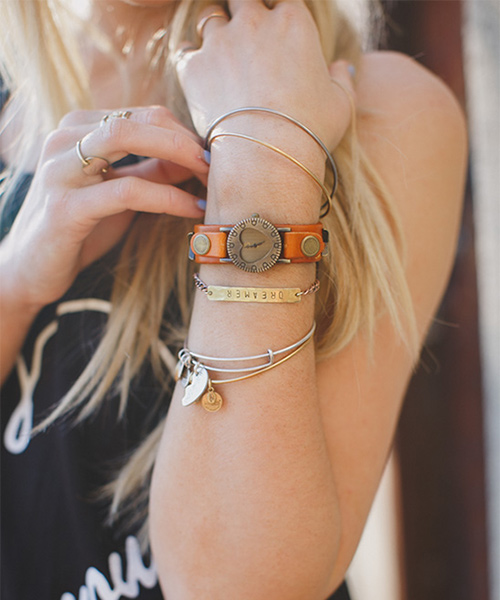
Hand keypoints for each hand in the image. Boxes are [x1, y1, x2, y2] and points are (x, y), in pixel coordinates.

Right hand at [0, 106, 208, 310]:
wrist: (31, 270)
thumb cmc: (80, 228)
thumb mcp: (120, 192)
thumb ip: (151, 171)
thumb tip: (194, 158)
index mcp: (78, 130)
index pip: (142, 114)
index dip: (184, 132)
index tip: (212, 156)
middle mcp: (64, 139)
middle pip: (138, 117)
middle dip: (185, 138)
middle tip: (216, 164)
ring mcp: (60, 169)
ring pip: (125, 137)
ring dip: (179, 156)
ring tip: (209, 181)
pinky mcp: (65, 206)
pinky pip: (127, 190)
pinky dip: (168, 197)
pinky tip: (192, 209)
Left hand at [176, 0, 354, 148]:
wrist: (267, 156)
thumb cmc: (310, 131)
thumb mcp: (341, 105)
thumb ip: (342, 78)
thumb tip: (342, 67)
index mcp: (293, 21)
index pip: (281, 0)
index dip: (276, 15)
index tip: (275, 35)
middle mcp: (254, 21)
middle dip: (243, 12)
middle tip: (245, 40)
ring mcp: (221, 41)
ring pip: (210, 17)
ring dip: (216, 33)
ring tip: (221, 58)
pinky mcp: (194, 66)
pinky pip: (185, 50)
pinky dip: (191, 59)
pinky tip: (199, 77)